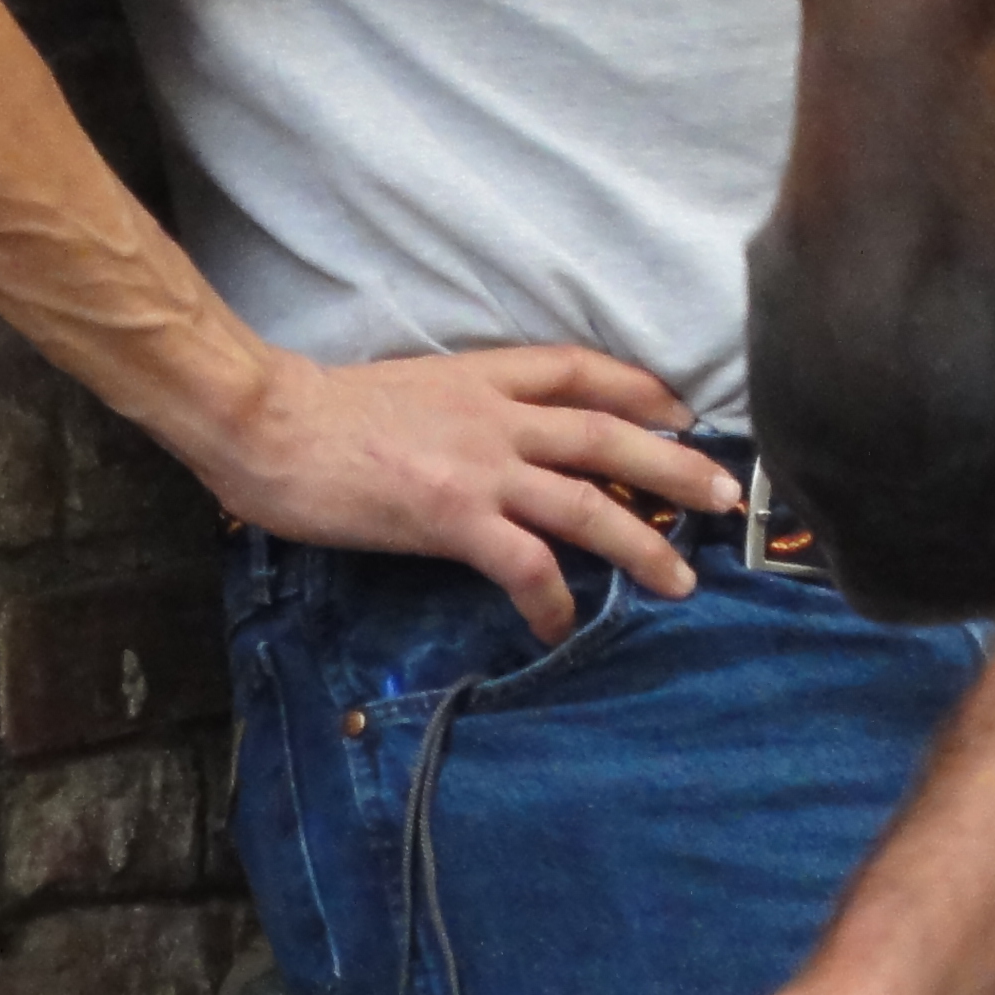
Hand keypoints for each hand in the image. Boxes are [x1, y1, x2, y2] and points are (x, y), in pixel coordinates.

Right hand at [179, 341, 743, 641]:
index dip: (641, 388)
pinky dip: (553, 598)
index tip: (681, 410)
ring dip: (641, 543)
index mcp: (484, 377)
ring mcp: (479, 466)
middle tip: (725, 495)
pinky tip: (562, 625)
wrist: (269, 423)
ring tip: (680, 580)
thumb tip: (493, 440)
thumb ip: (463, 408)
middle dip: (674, 466)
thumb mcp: (412, 387)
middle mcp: (496, 416)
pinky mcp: (452, 516)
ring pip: (586, 501)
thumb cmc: (324, 413)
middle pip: (609, 434)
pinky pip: (524, 564)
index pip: (582, 370)